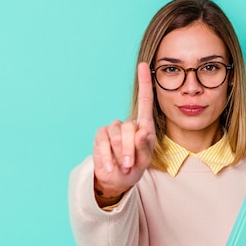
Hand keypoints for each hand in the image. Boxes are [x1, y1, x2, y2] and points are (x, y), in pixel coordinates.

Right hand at [92, 63, 155, 204]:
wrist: (117, 180)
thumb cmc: (134, 167)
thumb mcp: (144, 160)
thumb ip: (144, 146)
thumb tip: (142, 132)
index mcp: (143, 126)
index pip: (145, 101)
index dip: (144, 83)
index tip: (143, 65)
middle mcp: (127, 124)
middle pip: (129, 128)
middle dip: (130, 148)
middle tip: (130, 164)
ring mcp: (113, 129)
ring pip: (117, 136)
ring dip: (120, 154)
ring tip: (123, 166)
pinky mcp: (101, 137)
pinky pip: (103, 142)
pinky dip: (107, 156)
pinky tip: (109, 167)